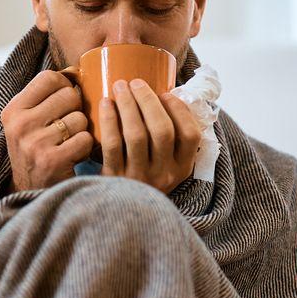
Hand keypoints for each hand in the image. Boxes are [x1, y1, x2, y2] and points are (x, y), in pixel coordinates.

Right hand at [1, 70, 95, 191]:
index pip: (49, 77)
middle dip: (76, 109)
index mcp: (12, 110)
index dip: (64, 86)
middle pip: (69, 95)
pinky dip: (86, 148)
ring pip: (81, 118)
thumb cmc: (35, 150)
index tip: (63, 101)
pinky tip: (73, 156)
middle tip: (67, 126)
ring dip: (81, 132)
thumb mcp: (26, 122)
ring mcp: (35, 143)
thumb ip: (43, 98)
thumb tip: (75, 71)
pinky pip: (86, 139)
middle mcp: (20, 125)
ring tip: (68, 144)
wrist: (28, 193)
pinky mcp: (52, 160)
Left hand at [99, 78, 201, 194]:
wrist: (120, 215)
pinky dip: (109, 120)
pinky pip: (112, 144)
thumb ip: (171, 140)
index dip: (179, 110)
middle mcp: (164, 175)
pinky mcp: (115, 178)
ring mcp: (139, 178)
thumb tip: (164, 96)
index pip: (191, 135)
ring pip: (136, 135)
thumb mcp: (166, 166)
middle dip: (148, 100)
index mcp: (182, 169)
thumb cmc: (143, 178)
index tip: (166, 93)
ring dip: (128, 105)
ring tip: (120, 86)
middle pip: (162, 130)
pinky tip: (105, 103)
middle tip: (135, 82)